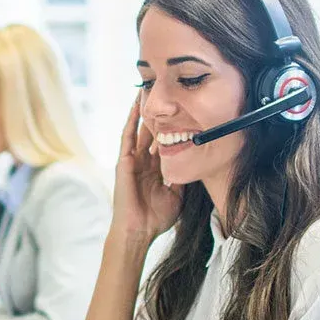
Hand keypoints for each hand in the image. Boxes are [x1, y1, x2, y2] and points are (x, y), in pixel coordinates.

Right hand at [112, 93, 182, 241]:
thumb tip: (195, 163)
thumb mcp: (177, 194)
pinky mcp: (124, 162)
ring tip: (147, 88)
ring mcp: (132, 160)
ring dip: (142, 109)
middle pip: (150, 131)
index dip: (171, 126)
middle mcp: (143, 161)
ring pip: (138, 128)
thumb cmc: (155, 218)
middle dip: (157, 112)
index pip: (163, 141)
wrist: (138, 231)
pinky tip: (136, 105)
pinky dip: (131, 119)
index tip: (181, 109)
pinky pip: (128, 136)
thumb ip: (182, 177)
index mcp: (154, 169)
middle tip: (165, 90)